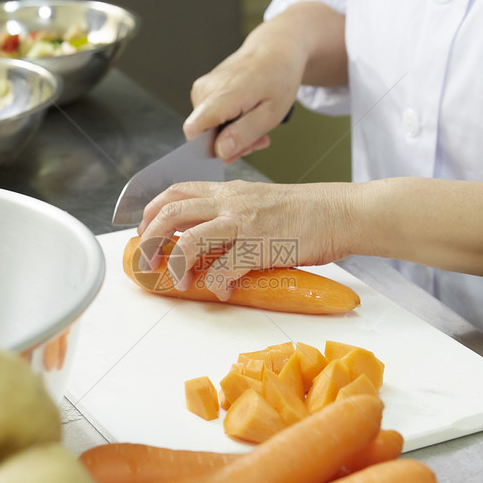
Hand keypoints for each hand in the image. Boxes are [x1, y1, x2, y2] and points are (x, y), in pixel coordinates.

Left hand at [137, 180, 357, 299]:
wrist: (338, 212)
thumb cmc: (304, 210)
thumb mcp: (258, 202)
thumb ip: (230, 216)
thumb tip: (205, 242)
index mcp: (228, 191)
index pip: (175, 191)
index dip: (151, 211)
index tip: (145, 231)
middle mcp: (230, 203)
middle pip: (171, 213)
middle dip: (151, 239)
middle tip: (148, 260)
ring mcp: (244, 224)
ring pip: (190, 239)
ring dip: (175, 264)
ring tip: (176, 281)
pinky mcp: (260, 246)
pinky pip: (225, 269)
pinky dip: (216, 284)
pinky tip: (221, 291)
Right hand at [182, 22, 304, 163]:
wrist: (275, 49)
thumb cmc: (278, 78)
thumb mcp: (271, 113)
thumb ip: (244, 134)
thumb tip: (220, 151)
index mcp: (221, 95)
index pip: (194, 132)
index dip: (211, 150)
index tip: (237, 150)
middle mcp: (205, 90)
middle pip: (204, 136)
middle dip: (230, 145)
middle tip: (258, 140)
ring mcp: (202, 89)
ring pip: (208, 129)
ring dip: (232, 136)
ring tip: (257, 126)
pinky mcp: (204, 90)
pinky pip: (210, 118)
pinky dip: (229, 124)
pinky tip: (247, 118)